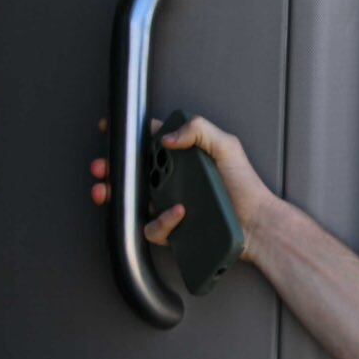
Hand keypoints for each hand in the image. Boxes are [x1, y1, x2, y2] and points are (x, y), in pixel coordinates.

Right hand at [88, 111, 274, 260]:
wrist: (257, 223)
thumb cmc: (245, 185)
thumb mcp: (226, 147)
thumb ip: (199, 130)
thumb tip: (166, 137)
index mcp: (181, 158)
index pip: (148, 143)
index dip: (127, 137)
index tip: (111, 131)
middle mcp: (171, 180)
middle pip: (130, 172)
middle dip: (109, 168)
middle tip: (102, 167)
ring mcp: (168, 204)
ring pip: (130, 200)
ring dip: (115, 195)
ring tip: (108, 190)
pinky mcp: (172, 229)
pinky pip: (154, 226)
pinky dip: (163, 220)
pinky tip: (179, 212)